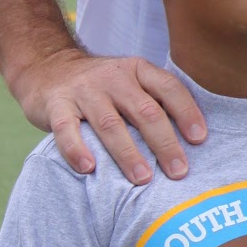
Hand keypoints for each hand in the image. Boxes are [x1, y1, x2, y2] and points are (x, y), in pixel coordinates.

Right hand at [13, 48, 207, 183]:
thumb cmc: (101, 87)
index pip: (169, 88)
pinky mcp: (56, 105)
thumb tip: (192, 144)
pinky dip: (77, 150)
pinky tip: (89, 169)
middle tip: (179, 171)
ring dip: (128, 154)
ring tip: (143, 179)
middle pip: (145, 110)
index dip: (187, 112)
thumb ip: (155, 103)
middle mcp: (113, 77)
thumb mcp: (130, 83)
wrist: (46, 67)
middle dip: (164, 143)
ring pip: (110, 124)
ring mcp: (83, 90)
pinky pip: (67, 129)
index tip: (200, 139)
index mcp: (137, 70)